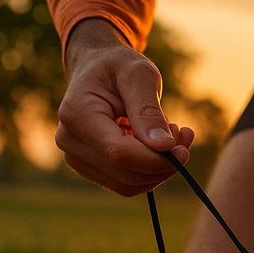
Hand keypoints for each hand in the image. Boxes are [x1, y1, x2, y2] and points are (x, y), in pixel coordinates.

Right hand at [54, 18, 193, 195]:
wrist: (98, 68)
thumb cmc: (118, 66)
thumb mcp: (139, 75)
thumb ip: (148, 110)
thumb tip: (163, 146)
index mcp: (77, 113)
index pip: (119, 154)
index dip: (156, 159)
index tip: (183, 147)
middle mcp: (70, 141)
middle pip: (125, 175)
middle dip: (163, 163)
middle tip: (183, 136)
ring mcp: (76, 158)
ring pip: (128, 185)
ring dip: (159, 168)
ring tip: (173, 136)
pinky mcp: (90, 168)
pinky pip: (126, 183)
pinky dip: (150, 170)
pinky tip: (160, 145)